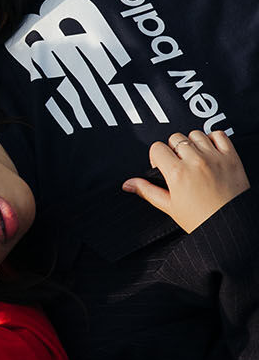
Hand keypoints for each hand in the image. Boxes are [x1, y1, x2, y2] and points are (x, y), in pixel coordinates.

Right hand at [122, 128, 248, 232]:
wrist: (231, 226)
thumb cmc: (202, 220)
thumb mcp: (170, 207)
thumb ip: (147, 191)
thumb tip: (129, 184)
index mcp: (177, 174)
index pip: (157, 148)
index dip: (156, 157)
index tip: (162, 166)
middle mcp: (195, 161)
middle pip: (175, 138)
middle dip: (173, 150)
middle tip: (178, 165)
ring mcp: (214, 157)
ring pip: (195, 134)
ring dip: (192, 143)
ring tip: (194, 159)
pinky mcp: (231, 157)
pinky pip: (218, 134)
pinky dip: (212, 139)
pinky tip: (209, 152)